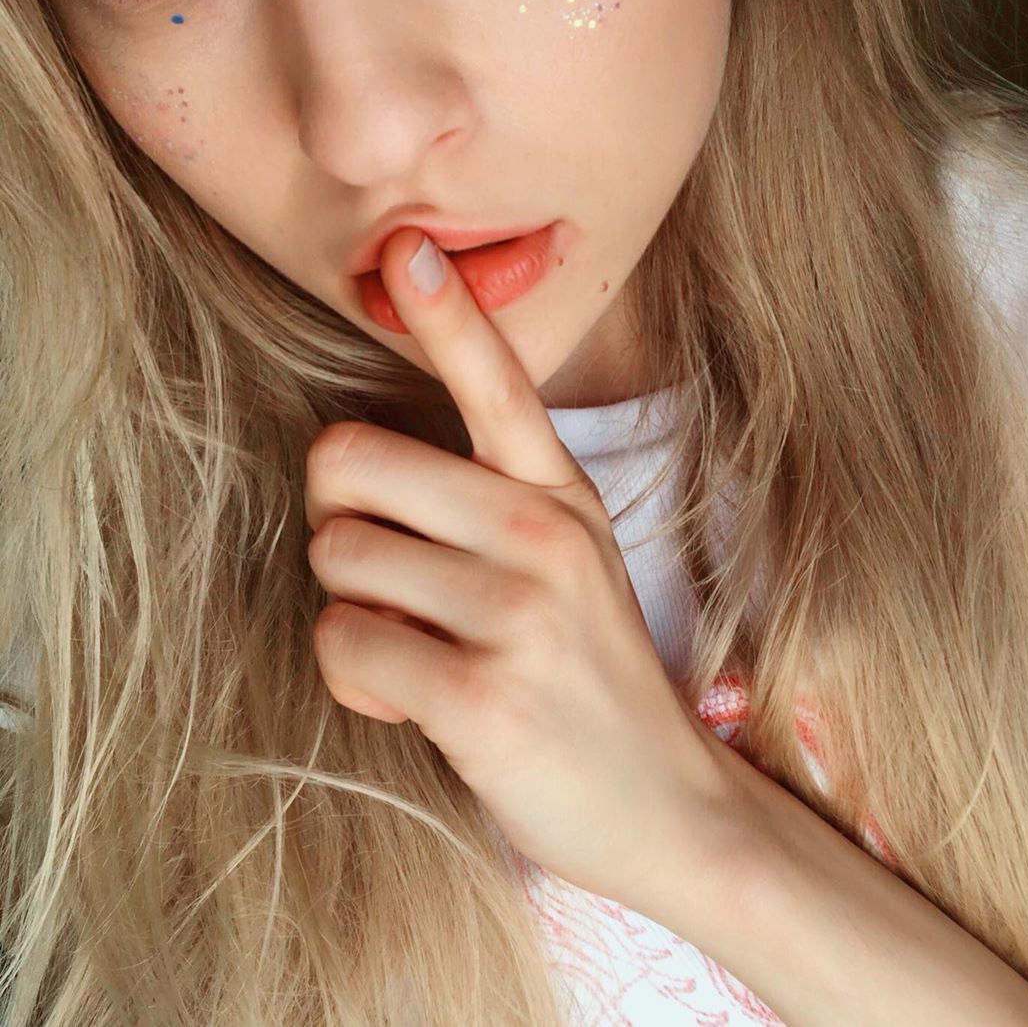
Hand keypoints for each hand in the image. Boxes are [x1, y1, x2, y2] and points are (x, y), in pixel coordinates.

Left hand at [304, 227, 730, 907]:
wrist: (665, 803)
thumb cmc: (591, 672)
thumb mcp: (571, 558)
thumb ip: (492, 497)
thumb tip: (359, 459)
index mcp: (558, 493)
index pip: (496, 380)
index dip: (447, 313)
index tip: (409, 249)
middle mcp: (540, 533)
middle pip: (347, 463)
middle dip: (341, 522)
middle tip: (390, 575)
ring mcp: (515, 611)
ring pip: (338, 560)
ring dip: (354, 612)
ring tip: (420, 649)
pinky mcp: (479, 695)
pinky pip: (344, 646)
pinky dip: (357, 679)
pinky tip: (415, 702)